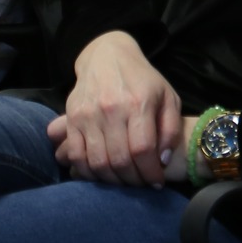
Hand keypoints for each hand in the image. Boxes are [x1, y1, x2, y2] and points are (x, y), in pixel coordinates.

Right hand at [49, 31, 183, 186]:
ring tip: (124, 182)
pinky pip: (75, 156)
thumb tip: (161, 161)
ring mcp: (87, 115)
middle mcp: (111, 110)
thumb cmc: (143, 80)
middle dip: (133, 181)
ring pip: (96, 162)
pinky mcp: (71, 119)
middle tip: (141, 185)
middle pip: (119, 160)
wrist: (107, 57)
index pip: (142, 149)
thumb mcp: (167, 97)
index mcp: (138, 103)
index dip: (150, 172)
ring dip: (112, 180)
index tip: (157, 182)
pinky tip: (102, 175)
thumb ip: (170, 129)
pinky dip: (88, 172)